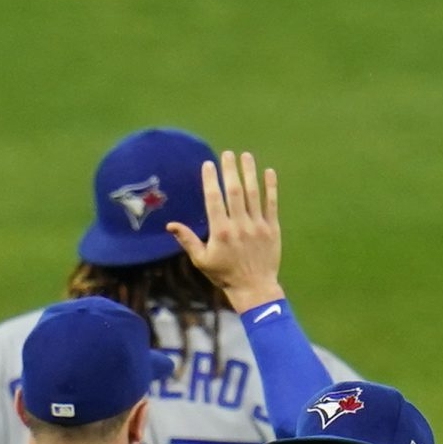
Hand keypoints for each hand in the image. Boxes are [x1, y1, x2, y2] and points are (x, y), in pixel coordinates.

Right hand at [167, 150, 283, 312]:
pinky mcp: (272, 229)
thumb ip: (188, 240)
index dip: (210, 180)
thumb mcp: (202, 261)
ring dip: (249, 173)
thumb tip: (170, 225)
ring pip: (253, 194)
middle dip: (230, 170)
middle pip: (234, 191)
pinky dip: (271, 187)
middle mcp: (239, 226)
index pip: (214, 199)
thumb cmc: (225, 275)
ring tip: (246, 156)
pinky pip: (272, 204)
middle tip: (227, 153)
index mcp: (220, 232)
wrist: (254, 289)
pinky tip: (269, 172)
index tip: (208, 164)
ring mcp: (257, 226)